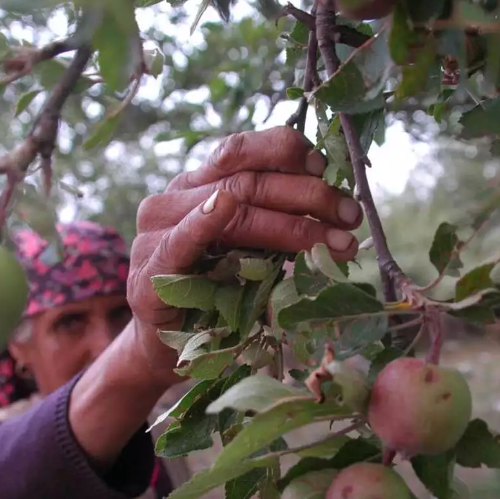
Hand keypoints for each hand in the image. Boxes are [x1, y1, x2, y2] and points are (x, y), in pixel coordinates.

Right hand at [127, 126, 363, 378]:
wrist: (167, 348)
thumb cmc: (213, 296)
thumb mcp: (248, 251)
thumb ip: (273, 222)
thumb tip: (337, 206)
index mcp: (199, 184)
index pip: (244, 150)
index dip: (290, 153)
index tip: (330, 172)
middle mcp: (176, 198)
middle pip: (248, 180)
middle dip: (309, 196)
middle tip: (350, 215)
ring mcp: (157, 232)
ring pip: (230, 208)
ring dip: (291, 224)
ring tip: (336, 242)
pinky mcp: (149, 272)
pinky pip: (178, 241)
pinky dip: (201, 222)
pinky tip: (222, 207)